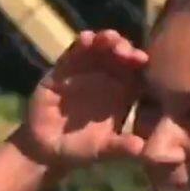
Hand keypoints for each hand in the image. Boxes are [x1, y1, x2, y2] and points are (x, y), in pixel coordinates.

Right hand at [17, 29, 147, 168]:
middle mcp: (106, 79)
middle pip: (120, 56)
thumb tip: (140, 148)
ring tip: (108, 39)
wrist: (46, 151)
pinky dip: (80, 44)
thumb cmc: (79, 150)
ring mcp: (85, 72)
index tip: (142, 60)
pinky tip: (86, 40)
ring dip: (106, 40)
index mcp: (121, 96)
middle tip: (125, 50)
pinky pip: (74, 53)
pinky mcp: (63, 70)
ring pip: (99, 49)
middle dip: (124, 47)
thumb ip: (119, 148)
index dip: (140, 64)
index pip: (136, 74)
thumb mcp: (102, 151)